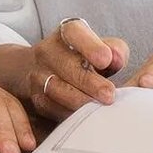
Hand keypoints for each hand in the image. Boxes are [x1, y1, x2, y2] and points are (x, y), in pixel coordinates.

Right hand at [0, 18, 130, 123]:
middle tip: (109, 95)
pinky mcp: (35, 99)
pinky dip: (70, 115)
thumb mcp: (100, 47)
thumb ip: (114, 49)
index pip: (75, 33)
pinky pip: (52, 108)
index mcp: (66, 33)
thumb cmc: (82, 57)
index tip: (105, 60)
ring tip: (100, 110)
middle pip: (66, 66)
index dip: (90, 46)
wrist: (40, 69)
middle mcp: (47, 51)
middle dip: (89, 83)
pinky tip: (87, 119)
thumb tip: (117, 59)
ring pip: (56, 90)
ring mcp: (37, 75)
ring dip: (79, 102)